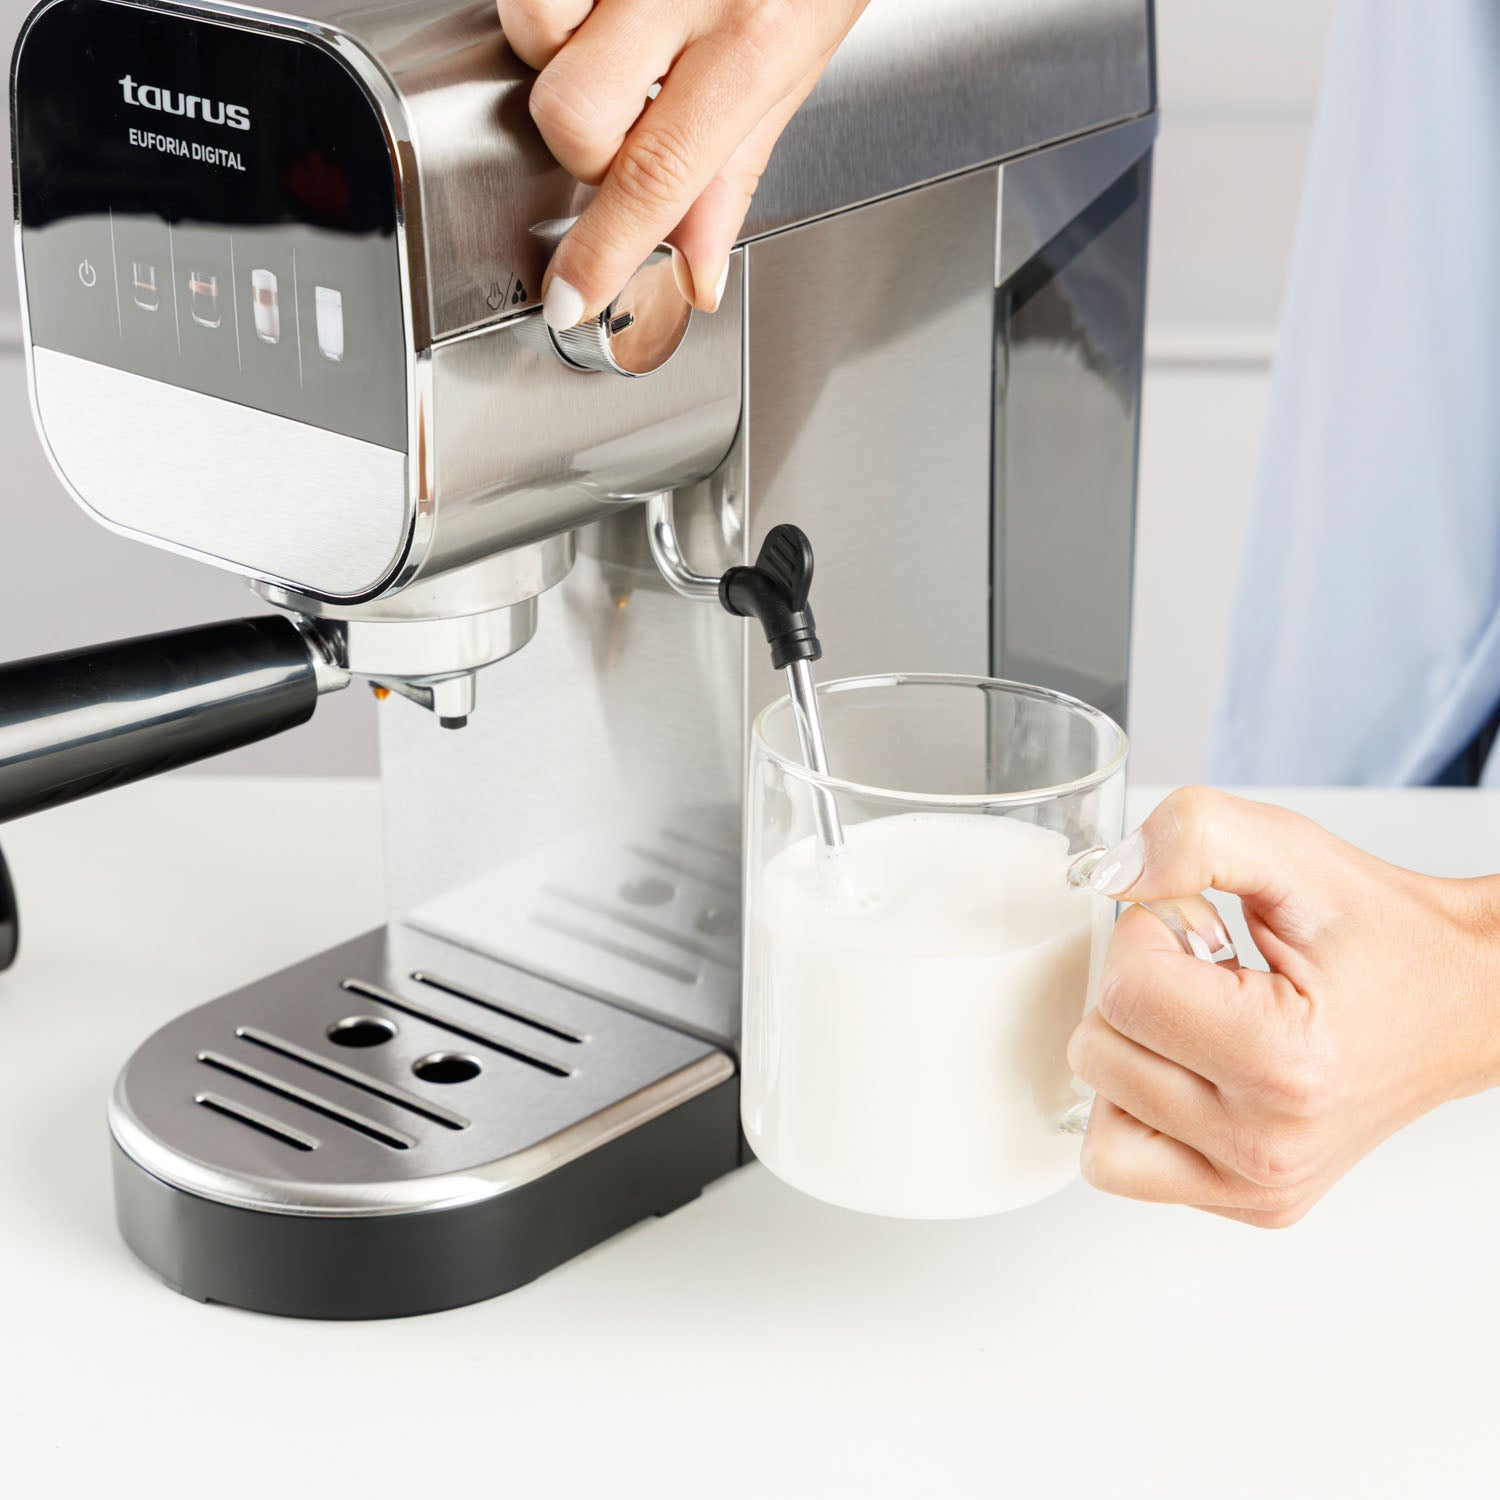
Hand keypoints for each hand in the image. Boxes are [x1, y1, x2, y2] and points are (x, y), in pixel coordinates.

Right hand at [496, 0, 869, 325]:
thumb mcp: (800, 61)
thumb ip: (735, 168)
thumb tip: (694, 268)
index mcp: (752, 41)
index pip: (659, 176)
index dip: (604, 251)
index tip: (570, 297)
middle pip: (571, 114)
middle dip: (585, 142)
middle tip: (629, 117)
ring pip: (532, 30)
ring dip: (560, 52)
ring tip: (616, 32)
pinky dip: (551, 3)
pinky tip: (601, 2)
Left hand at [1066, 788, 1499, 1226]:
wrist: (1467, 1000)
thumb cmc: (1386, 934)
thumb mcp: (1292, 850)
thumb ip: (1195, 835)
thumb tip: (1115, 874)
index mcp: (1284, 1067)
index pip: (1125, 993)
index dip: (1147, 933)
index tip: (1204, 929)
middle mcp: (1270, 1147)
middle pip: (1097, 1055)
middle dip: (1138, 993)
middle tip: (1212, 977)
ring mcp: (1260, 1187)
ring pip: (1099, 1121)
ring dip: (1134, 1057)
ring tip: (1206, 1026)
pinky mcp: (1253, 1203)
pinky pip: (1127, 1163)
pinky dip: (1143, 1110)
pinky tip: (1203, 1068)